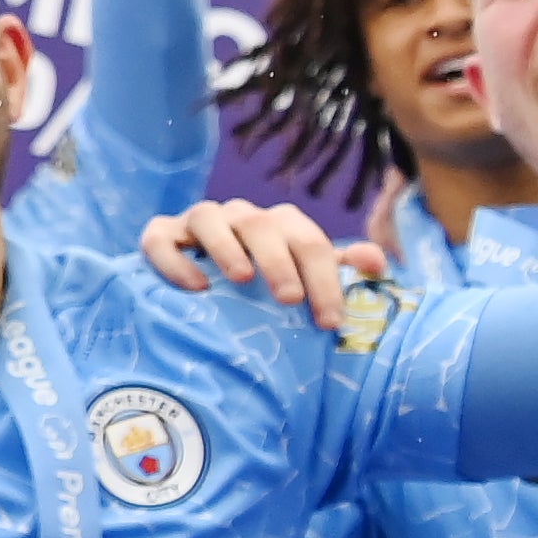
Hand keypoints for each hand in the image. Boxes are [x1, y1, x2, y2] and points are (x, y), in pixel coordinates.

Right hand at [134, 199, 347, 328]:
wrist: (205, 290)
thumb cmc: (264, 287)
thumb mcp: (306, 278)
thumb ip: (341, 270)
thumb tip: (377, 261)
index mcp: (279, 224)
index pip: (308, 240)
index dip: (324, 278)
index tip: (329, 320)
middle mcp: (240, 216)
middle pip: (260, 223)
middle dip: (278, 260)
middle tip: (289, 299)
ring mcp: (197, 222)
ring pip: (208, 217)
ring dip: (227, 247)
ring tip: (241, 280)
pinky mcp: (161, 234)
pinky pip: (160, 238)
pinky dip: (175, 259)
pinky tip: (195, 287)